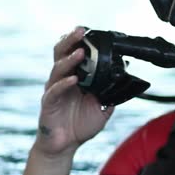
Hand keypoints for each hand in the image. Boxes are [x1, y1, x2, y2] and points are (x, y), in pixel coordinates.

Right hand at [34, 26, 113, 156]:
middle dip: (71, 41)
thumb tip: (125, 76)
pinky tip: (73, 79)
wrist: (66, 144)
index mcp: (74, 77)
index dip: (79, 42)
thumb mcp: (103, 105)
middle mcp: (62, 80)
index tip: (89, 30)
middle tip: (81, 31)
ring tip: (80, 53)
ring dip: (70, 60)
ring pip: (58, 70)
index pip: (74, 54)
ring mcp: (54, 91)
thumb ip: (111, 90)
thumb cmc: (81, 123)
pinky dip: (64, 84)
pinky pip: (54, 92)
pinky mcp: (48, 104)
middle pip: (62, 55)